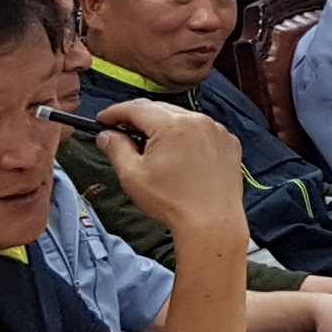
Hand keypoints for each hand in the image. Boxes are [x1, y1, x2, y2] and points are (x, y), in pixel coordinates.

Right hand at [99, 99, 248, 238]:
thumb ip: (115, 148)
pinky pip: (202, 130)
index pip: (136, 108)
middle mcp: (199, 121)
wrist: (212, 222)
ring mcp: (217, 130)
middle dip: (137, 118)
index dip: (115, 112)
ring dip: (162, 126)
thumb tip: (106, 134)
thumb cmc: (171, 201)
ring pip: (182, 118)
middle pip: (160, 109)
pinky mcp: (229, 143)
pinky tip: (177, 153)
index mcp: (173, 125)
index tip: (102, 120)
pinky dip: (186, 135)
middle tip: (120, 132)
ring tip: (148, 146)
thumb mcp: (132, 174)